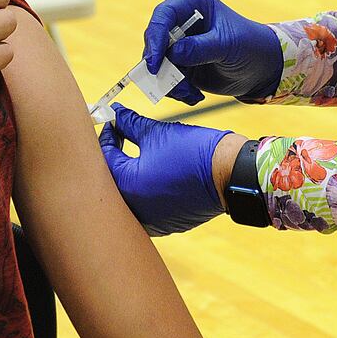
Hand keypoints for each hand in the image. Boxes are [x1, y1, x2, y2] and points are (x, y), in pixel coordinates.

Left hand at [98, 105, 240, 235]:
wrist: (231, 175)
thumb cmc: (194, 153)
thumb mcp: (158, 133)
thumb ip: (131, 124)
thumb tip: (118, 113)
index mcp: (127, 185)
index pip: (105, 158)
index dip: (107, 137)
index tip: (113, 123)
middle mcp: (133, 208)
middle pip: (111, 180)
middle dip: (114, 157)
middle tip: (120, 137)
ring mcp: (149, 220)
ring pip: (128, 195)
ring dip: (128, 175)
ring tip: (135, 155)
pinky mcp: (164, 224)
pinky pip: (144, 206)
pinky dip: (144, 190)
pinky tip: (151, 174)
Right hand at [142, 0, 282, 104]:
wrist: (261, 69)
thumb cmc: (250, 47)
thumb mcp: (228, 46)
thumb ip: (200, 48)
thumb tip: (172, 54)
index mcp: (195, 3)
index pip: (165, 14)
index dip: (155, 36)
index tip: (154, 61)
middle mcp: (182, 20)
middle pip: (155, 38)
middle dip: (159, 64)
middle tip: (170, 83)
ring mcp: (179, 43)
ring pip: (157, 62)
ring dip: (170, 82)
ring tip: (190, 93)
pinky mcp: (180, 64)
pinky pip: (166, 77)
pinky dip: (176, 90)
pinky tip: (194, 96)